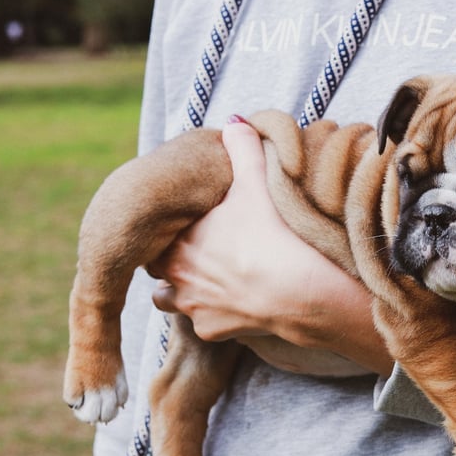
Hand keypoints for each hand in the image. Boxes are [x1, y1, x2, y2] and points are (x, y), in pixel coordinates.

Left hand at [149, 117, 392, 374]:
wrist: (299, 293)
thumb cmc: (273, 235)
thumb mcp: (258, 181)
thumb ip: (243, 149)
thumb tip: (235, 122)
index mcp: (180, 239)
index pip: (156, 234)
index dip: (171, 229)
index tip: (189, 225)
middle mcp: (176, 275)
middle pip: (158, 266)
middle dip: (173, 259)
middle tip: (199, 250)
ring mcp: (192, 307)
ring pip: (170, 300)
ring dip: (184, 290)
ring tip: (211, 279)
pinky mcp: (212, 332)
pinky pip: (203, 324)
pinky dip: (215, 315)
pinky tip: (236, 303)